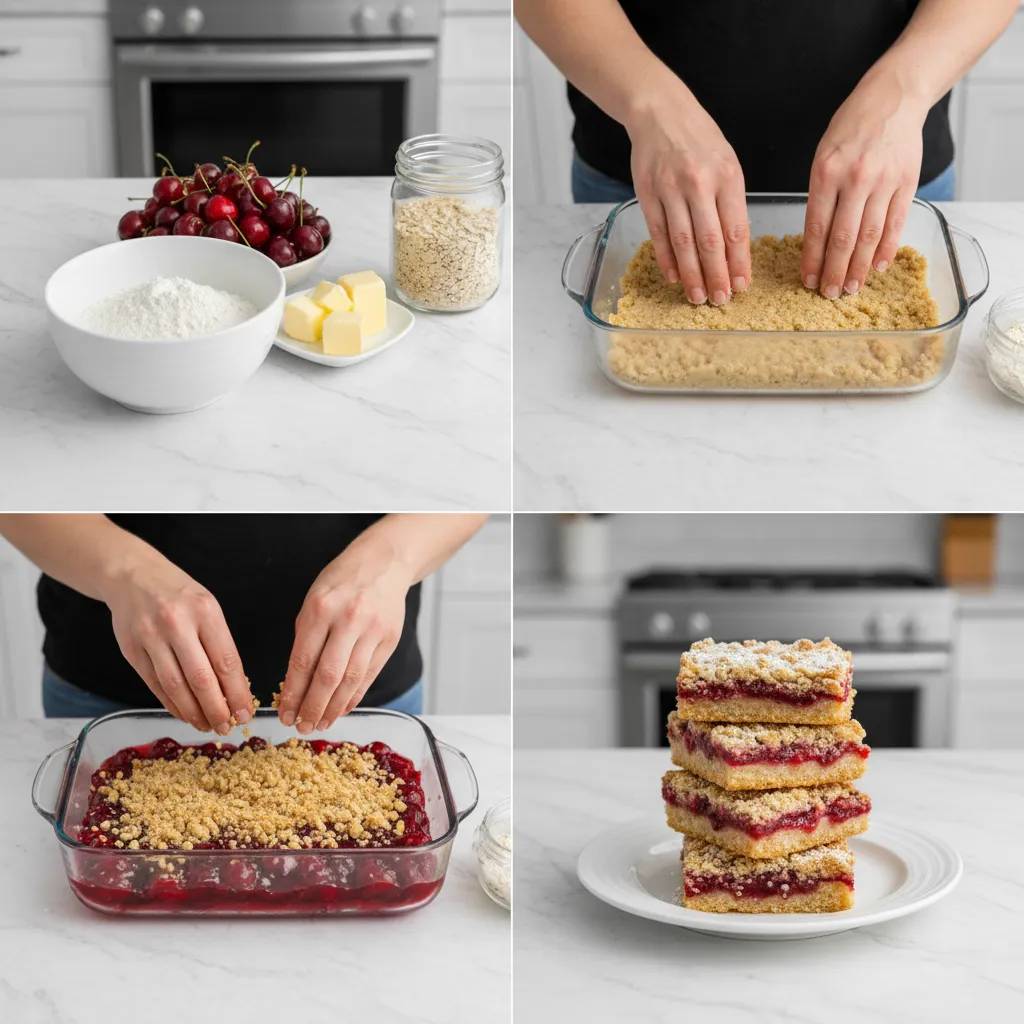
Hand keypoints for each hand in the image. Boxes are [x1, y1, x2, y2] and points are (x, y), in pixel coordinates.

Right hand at [102, 551, 251, 733]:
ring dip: (193, 712)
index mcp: (205, 611)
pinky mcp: (131, 650)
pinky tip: (184, 714)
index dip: (237, 692)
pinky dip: (171, 704)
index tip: (246, 712)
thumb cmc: (179, 594)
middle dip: (216, 709)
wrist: (133, 576)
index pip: (226, 660)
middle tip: (227, 726)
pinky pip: (154, 685)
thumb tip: (234, 688)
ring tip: (206, 725)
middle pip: (201, 678)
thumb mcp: (207, 606)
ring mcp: (150, 637)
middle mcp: (177, 624)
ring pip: (175, 686)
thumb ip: (218, 643)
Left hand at [277, 545, 409, 732]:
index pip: (302, 661)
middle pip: (328, 676)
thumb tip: (296, 683)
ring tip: (321, 723)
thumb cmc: (342, 582)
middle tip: (301, 727)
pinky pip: (369, 675)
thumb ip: (306, 638)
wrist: (384, 564)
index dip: (292, 693)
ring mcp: (373, 630)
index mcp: (320, 609)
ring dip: (334, 708)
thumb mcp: (314, 601)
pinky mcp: (390, 639)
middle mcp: (348, 620)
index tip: (284, 713)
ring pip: (351, 680)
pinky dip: (354, 696)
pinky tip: (342, 709)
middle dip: (312, 707)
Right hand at [626, 85, 749, 305]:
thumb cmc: (700, 140)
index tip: (742, 286)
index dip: (739, 262)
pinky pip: (658, 233)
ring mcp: (670, 190)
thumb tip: (733, 249)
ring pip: (683, 241)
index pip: (735, 229)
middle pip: (710, 241)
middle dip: (716, 275)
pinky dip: (666, 258)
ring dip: (691, 274)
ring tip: (698, 297)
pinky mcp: (647, 194)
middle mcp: (699, 184)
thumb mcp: (727, 164)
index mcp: (727, 176)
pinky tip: (673, 276)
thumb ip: (731, 203)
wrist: (661, 113)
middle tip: (721, 300)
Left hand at [802, 71, 926, 297]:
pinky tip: (878, 266)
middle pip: (843, 237)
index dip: (812, 259)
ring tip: (852, 288)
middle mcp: (855, 179)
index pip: (816, 227)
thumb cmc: (850, 128)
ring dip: (860, 267)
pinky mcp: (907, 182)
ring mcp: (884, 181)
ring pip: (869, 235)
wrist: (892, 98)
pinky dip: (887, 247)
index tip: (808, 280)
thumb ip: (820, 195)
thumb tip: (818, 239)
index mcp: (826, 173)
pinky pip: (896, 222)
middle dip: (835, 271)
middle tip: (829, 294)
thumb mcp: (823, 156)